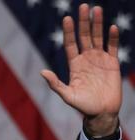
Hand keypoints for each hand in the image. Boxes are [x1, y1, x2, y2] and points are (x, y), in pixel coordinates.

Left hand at [41, 4, 120, 136]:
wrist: (101, 113)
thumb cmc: (82, 106)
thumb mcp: (67, 95)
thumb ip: (55, 84)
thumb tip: (42, 72)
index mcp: (74, 64)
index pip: (71, 44)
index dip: (69, 31)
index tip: (67, 18)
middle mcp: (86, 59)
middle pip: (84, 36)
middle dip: (83, 22)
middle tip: (84, 6)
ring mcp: (99, 60)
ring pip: (98, 38)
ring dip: (97, 24)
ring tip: (97, 9)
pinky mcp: (112, 64)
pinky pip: (113, 47)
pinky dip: (112, 38)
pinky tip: (111, 28)